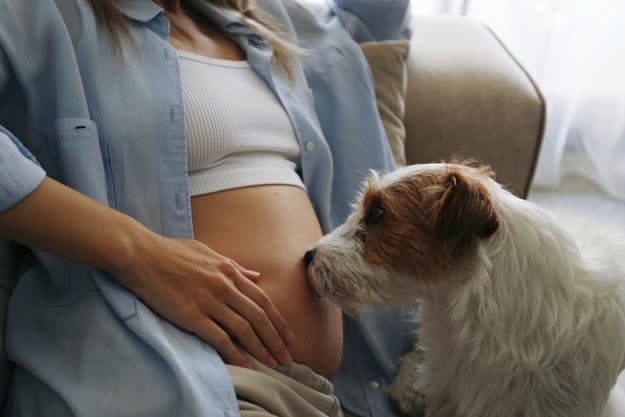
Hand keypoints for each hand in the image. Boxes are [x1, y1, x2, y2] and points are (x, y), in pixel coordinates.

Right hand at [111, 234, 294, 368]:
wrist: (141, 254)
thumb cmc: (171, 252)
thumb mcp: (208, 252)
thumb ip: (235, 266)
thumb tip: (257, 276)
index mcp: (229, 270)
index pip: (262, 300)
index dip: (278, 320)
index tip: (288, 336)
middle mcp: (225, 286)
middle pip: (258, 317)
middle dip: (276, 340)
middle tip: (287, 357)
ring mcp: (209, 301)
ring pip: (244, 329)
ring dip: (261, 349)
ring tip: (273, 364)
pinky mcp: (192, 315)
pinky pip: (220, 338)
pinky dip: (236, 354)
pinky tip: (245, 365)